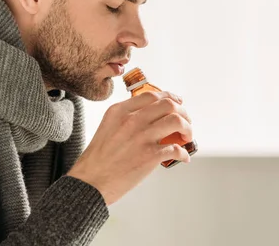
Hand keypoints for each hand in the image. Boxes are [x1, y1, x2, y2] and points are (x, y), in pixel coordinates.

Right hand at [67, 91, 192, 205]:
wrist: (90, 182)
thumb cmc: (97, 159)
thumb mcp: (107, 127)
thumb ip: (126, 118)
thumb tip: (150, 117)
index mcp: (119, 111)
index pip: (151, 95)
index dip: (169, 97)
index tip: (177, 102)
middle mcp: (131, 120)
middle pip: (168, 104)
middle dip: (183, 112)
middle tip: (185, 121)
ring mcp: (141, 137)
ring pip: (176, 121)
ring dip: (187, 129)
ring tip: (186, 137)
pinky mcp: (150, 156)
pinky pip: (176, 149)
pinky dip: (183, 153)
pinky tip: (182, 157)